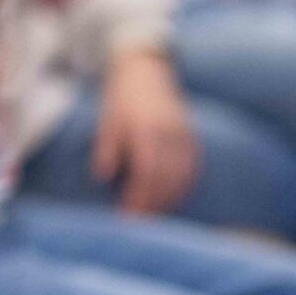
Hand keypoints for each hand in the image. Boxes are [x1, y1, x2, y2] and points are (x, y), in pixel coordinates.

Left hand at [89, 49, 199, 214]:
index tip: (128, 215)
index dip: (139, 196)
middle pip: (166, 177)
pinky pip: (193, 166)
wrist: (145, 72)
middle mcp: (168, 132)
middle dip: (153, 203)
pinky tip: (173, 199)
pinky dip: (185, 185)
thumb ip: (107, 148)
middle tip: (139, 222)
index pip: (146, 171)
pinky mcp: (191, 135)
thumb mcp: (108, 120)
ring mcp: (183, 133)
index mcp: (146, 128)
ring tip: (154, 215)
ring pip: (182, 174)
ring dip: (170, 198)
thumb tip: (102, 177)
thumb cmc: (121, 99)